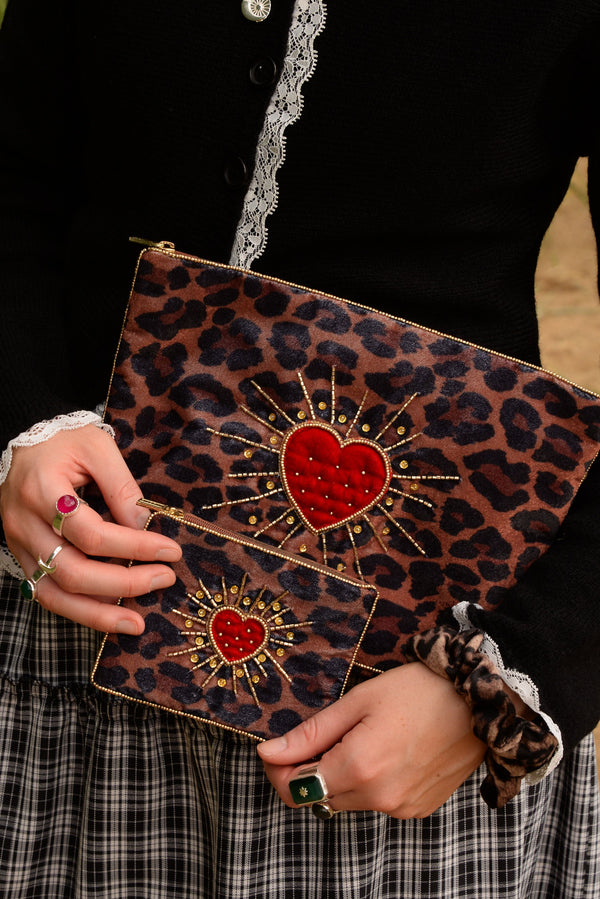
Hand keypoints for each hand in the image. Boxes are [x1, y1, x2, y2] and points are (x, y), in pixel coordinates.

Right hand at [0, 424, 180, 632]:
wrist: (22, 445)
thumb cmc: (63, 442)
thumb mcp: (97, 448)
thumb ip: (122, 487)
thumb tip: (145, 527)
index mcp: (42, 491)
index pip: (91, 532)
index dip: (134, 546)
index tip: (171, 550)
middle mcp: (24, 524)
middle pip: (72, 570)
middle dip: (124, 582)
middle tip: (165, 579)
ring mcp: (19, 546)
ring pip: (55, 594)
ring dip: (99, 614)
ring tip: (137, 624)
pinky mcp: (22, 559)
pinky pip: (48, 595)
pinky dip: (80, 611)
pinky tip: (111, 617)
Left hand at [257, 662, 485, 818]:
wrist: (480, 699)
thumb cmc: (418, 690)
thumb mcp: (358, 701)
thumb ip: (311, 733)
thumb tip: (268, 752)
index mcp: (359, 769)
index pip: (296, 790)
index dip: (277, 769)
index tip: (276, 746)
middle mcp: (379, 799)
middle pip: (319, 798)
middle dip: (306, 771)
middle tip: (318, 734)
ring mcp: (401, 808)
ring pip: (347, 801)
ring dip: (338, 775)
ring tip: (358, 735)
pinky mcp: (418, 808)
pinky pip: (376, 802)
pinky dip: (368, 781)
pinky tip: (384, 748)